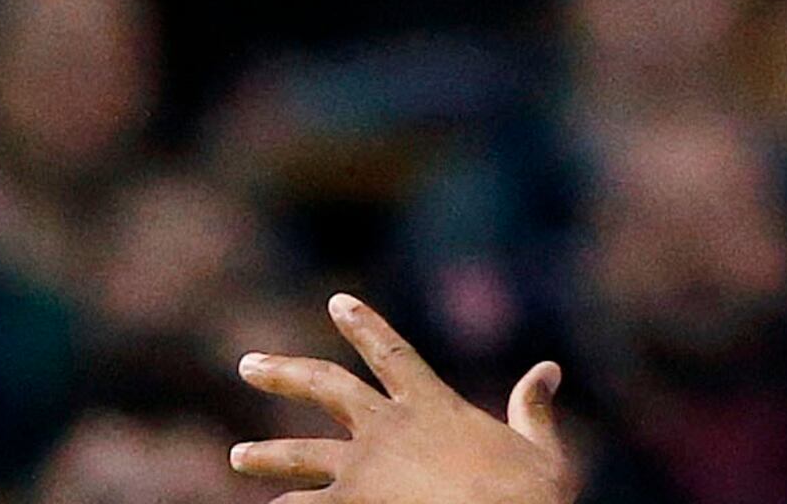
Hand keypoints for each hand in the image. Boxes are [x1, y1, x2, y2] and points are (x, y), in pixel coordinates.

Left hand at [232, 295, 568, 503]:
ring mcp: (364, 468)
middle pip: (325, 387)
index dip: (362, 325)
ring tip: (238, 457)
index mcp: (433, 405)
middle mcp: (389, 427)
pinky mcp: (351, 503)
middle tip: (247, 364)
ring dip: (267, 454)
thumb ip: (534, 408)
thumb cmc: (530, 498)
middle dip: (283, 373)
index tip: (337, 303)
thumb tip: (548, 369)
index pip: (390, 351)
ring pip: (300, 453)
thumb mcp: (540, 449)